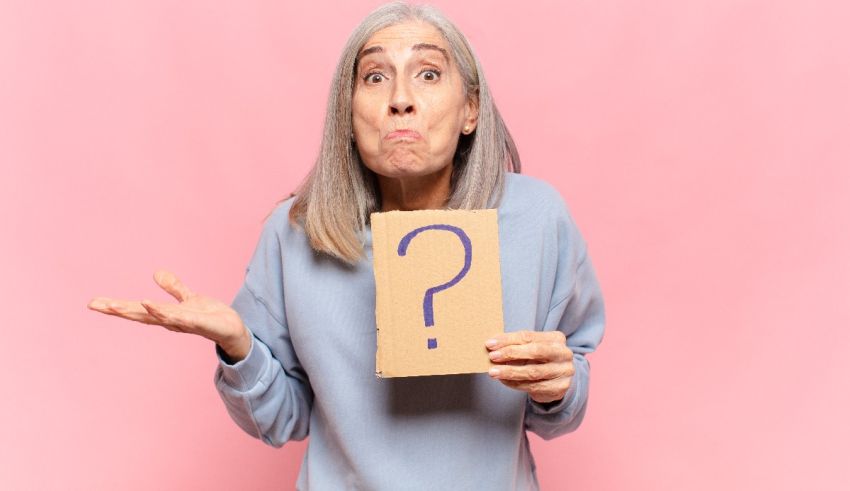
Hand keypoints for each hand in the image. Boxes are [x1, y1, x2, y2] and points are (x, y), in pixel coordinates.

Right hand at [87, 270, 250, 360]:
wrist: (234, 331)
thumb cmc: (211, 317)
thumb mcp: (190, 298)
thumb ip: (174, 288)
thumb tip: (156, 273)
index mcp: (166, 315)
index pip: (138, 309)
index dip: (116, 306)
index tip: (93, 302)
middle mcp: (171, 321)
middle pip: (141, 314)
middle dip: (118, 309)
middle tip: (95, 305)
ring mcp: (185, 323)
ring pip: (158, 317)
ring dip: (137, 310)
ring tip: (115, 305)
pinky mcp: (201, 323)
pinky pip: (181, 317)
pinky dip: (165, 313)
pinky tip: (150, 305)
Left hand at [485, 330, 574, 403]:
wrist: (559, 380)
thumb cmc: (540, 359)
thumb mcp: (532, 348)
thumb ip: (517, 344)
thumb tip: (492, 344)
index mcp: (556, 338)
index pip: (529, 336)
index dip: (508, 340)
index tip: (490, 344)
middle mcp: (564, 354)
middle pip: (535, 352)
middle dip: (511, 354)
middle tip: (492, 357)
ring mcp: (564, 372)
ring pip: (533, 372)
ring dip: (510, 372)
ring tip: (494, 372)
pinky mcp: (559, 388)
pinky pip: (533, 386)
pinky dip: (515, 383)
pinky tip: (504, 381)